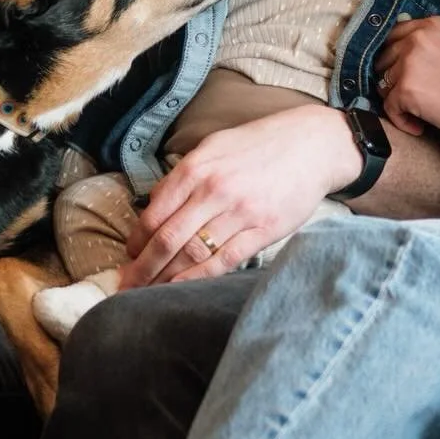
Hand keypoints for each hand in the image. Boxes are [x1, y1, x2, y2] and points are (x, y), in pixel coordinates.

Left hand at [119, 105, 360, 286]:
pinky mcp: (263, 230)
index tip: (128, 256)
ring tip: (149, 294)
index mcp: (197, 168)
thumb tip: (155, 205)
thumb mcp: (215, 146)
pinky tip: (182, 289)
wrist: (312, 144)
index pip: (154, 214)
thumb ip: (184, 175)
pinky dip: (199, 278)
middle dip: (142, 268)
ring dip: (166, 278)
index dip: (136, 241)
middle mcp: (214, 190)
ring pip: (192, 254)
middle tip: (126, 286)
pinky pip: (224, 261)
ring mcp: (240, 212)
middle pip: (167, 239)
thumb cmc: (260, 144)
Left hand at [377, 11, 439, 145]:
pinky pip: (389, 107)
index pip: (397, 33)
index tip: (407, 71)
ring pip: (384, 81)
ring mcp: (407, 64)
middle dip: (394, 74)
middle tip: (410, 92)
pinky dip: (401, 119)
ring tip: (416, 110)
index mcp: (433, 25)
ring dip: (397, 97)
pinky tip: (417, 126)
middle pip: (386, 56)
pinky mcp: (404, 90)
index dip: (398, 54)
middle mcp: (416, 39)